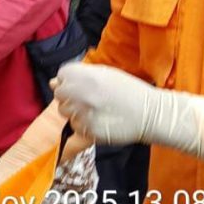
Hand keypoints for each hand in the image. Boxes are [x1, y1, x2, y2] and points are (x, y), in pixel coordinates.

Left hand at [53, 63, 173, 145]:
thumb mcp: (105, 74)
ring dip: (75, 111)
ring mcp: (81, 113)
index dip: (71, 81)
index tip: (83, 85)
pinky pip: (75, 126)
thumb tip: (53, 82)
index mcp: (83, 75)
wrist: (150, 113)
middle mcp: (78, 93)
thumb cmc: (128, 91)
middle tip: (90, 99)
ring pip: (65, 112)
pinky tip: (99, 121)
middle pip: (60, 95)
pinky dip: (83, 125)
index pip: (61, 76)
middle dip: (70, 96)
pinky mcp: (86, 130)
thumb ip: (78, 75)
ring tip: (96, 110)